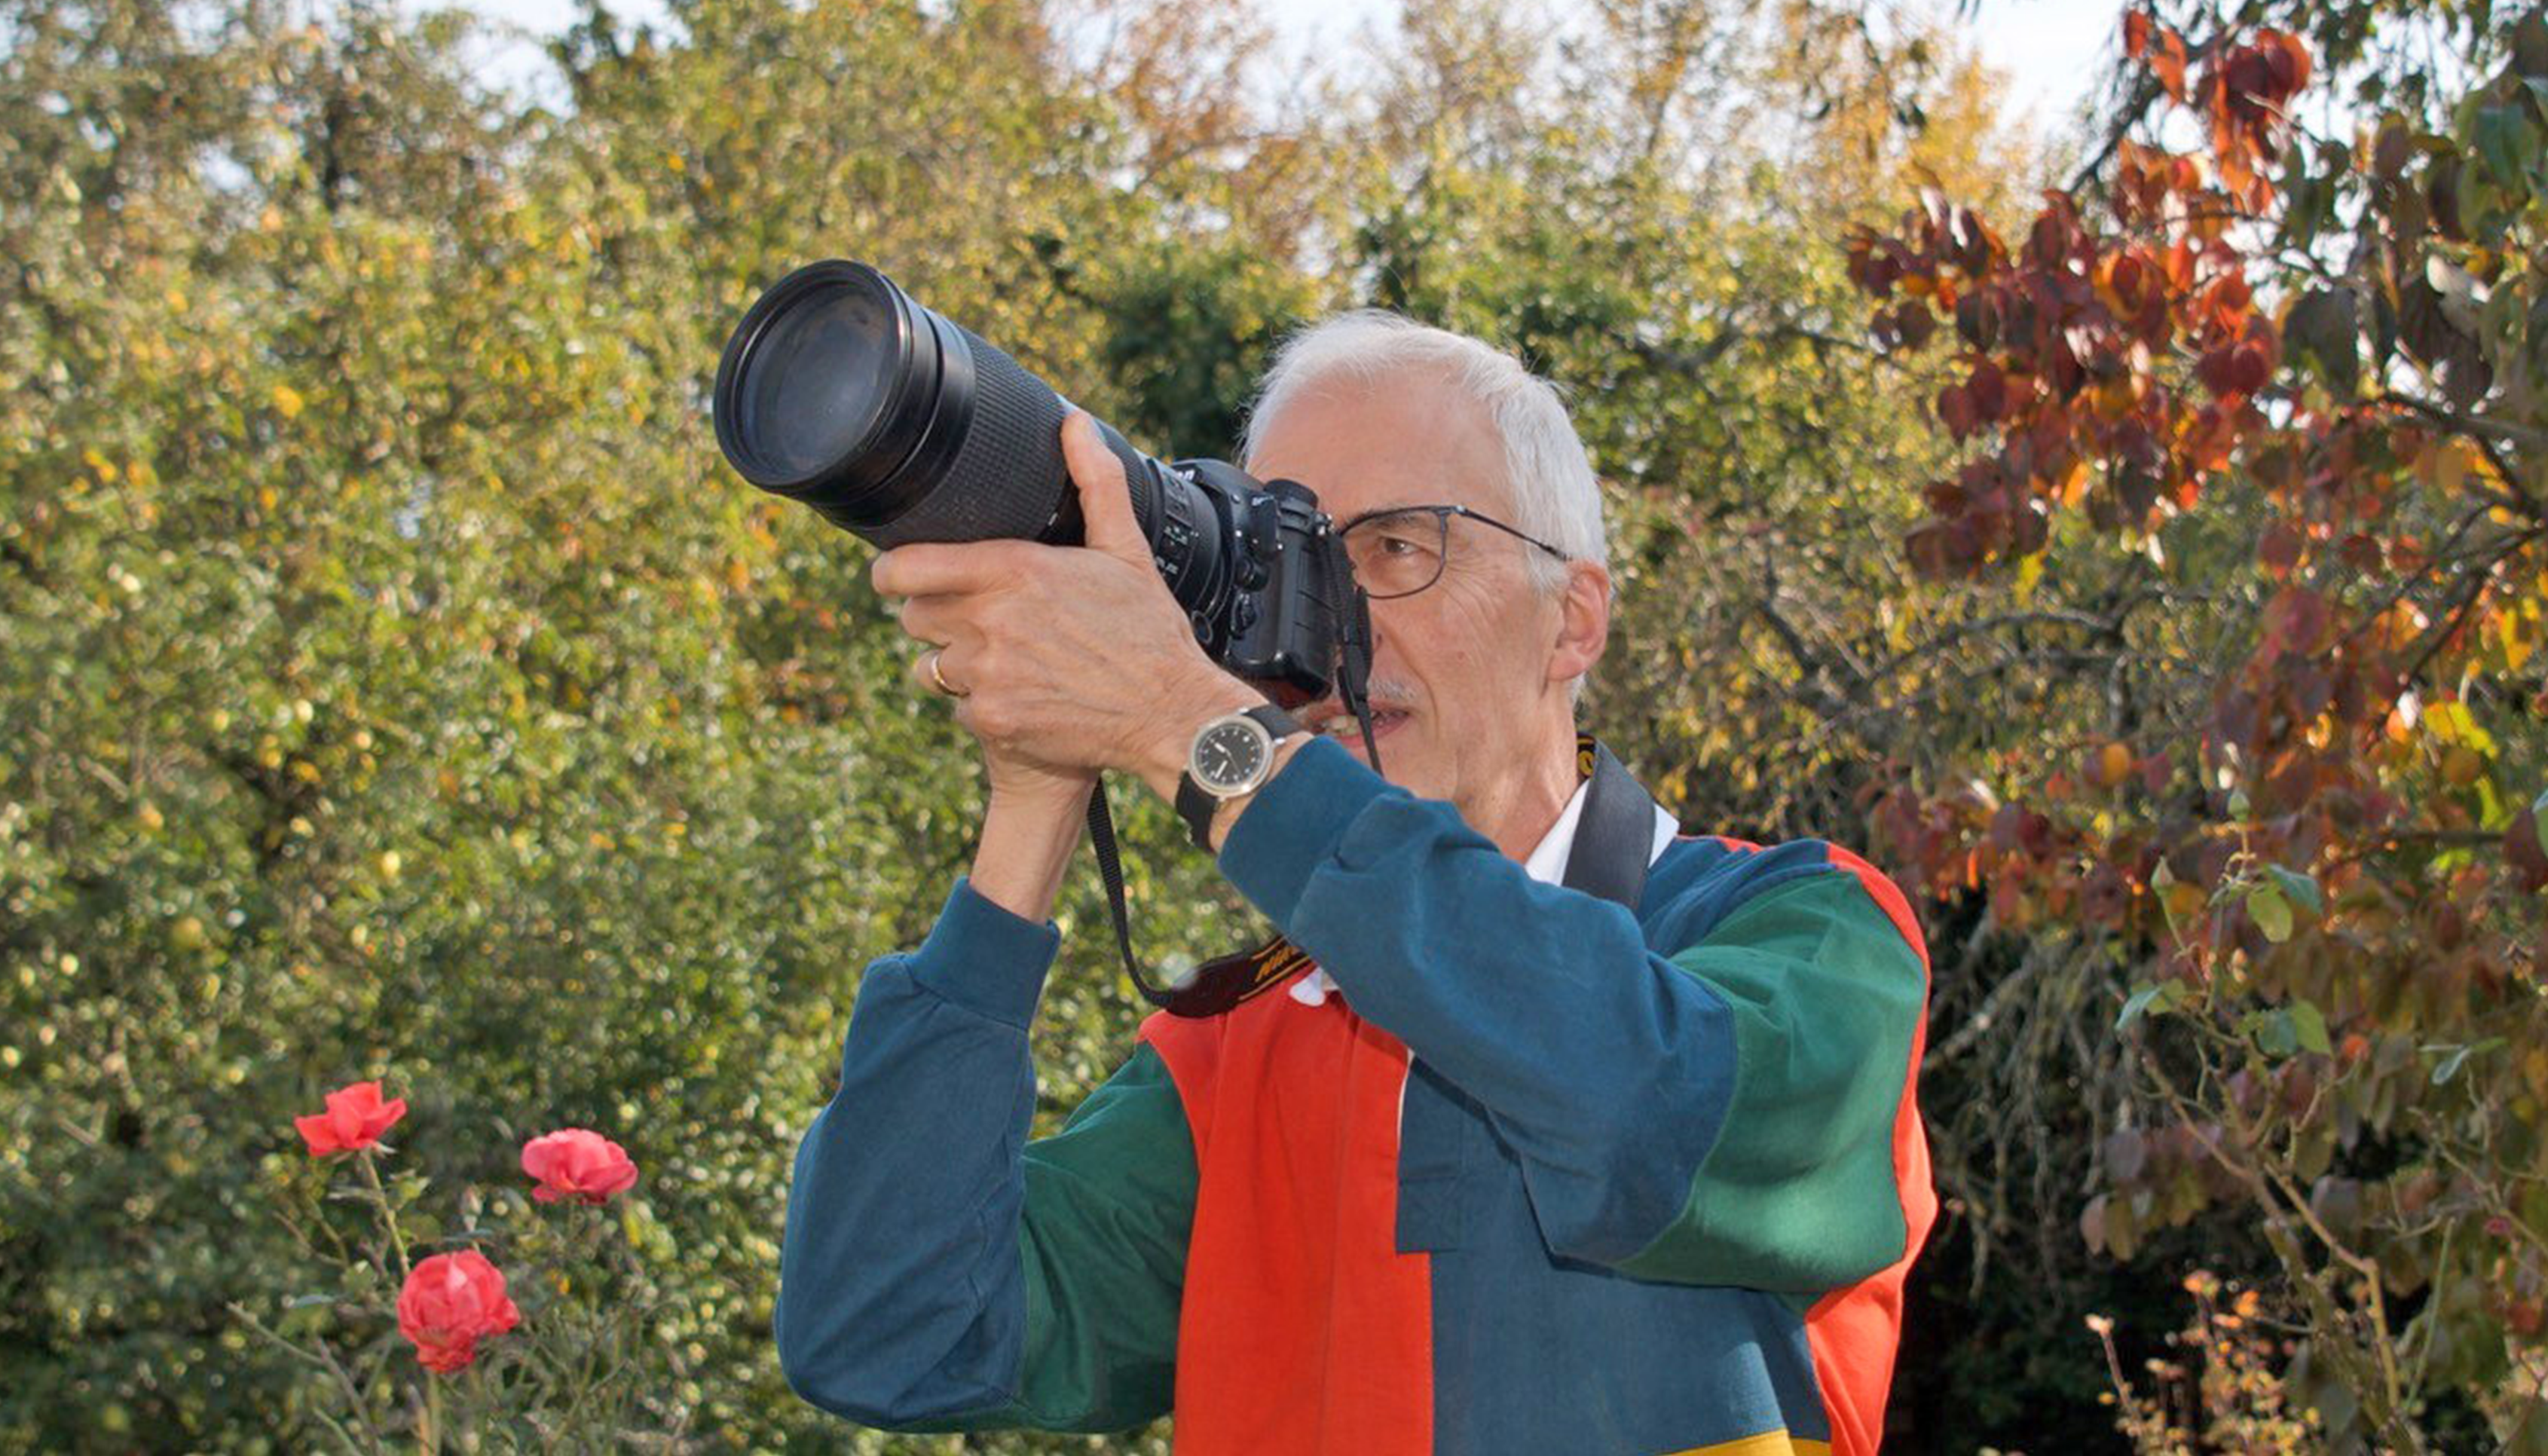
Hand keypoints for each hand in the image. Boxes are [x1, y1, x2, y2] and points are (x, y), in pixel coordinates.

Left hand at [878, 412, 1258, 800]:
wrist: (1171, 716)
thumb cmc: (1149, 632)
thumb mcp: (1126, 550)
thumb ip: (1095, 482)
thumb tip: (1075, 424)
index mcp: (1014, 570)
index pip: (906, 567)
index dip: (889, 572)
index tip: (891, 575)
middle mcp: (991, 621)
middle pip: (913, 616)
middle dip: (935, 616)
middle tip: (974, 619)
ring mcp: (988, 674)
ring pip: (931, 667)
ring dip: (957, 664)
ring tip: (1004, 661)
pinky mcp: (993, 720)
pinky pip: (959, 710)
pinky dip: (983, 706)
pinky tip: (1023, 697)